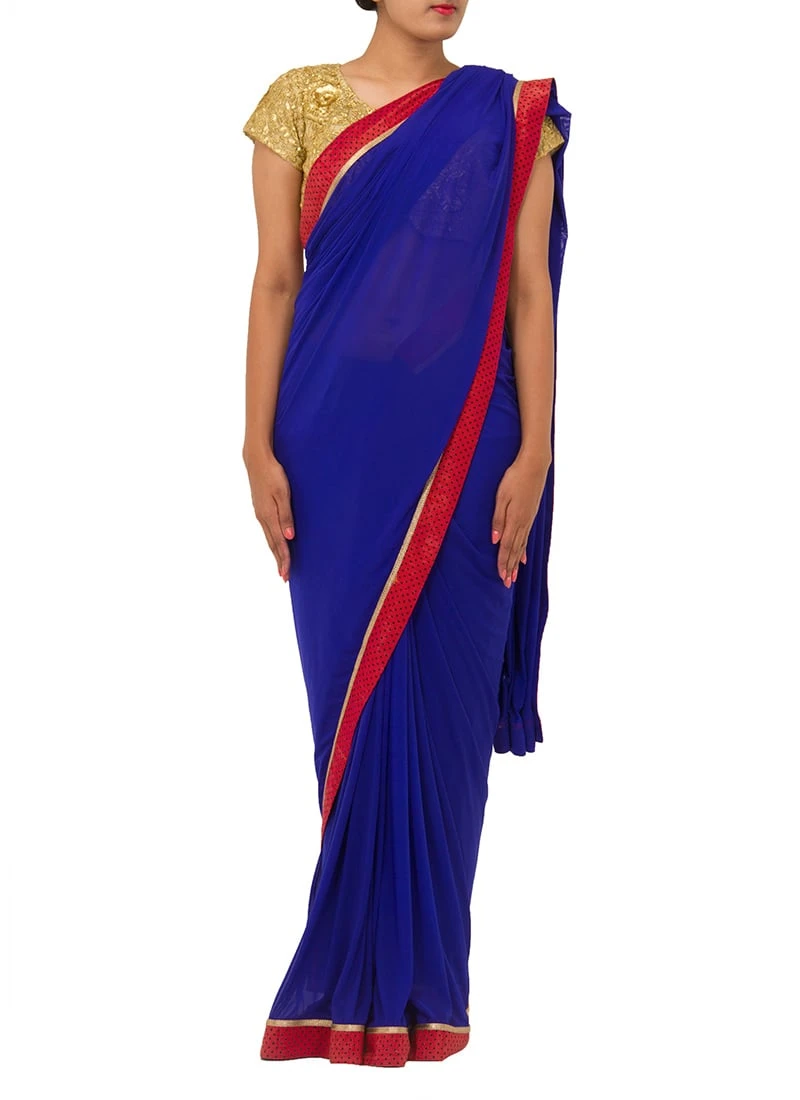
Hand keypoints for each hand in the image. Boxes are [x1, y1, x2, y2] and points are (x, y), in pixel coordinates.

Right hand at [243, 445, 294, 581]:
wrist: (257, 459)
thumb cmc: (273, 474)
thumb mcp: (283, 493)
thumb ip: (286, 516)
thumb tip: (289, 538)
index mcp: (268, 516)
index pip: (278, 543)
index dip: (284, 559)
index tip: (287, 573)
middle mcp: (262, 517)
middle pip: (272, 544)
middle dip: (279, 561)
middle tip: (284, 576)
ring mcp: (260, 513)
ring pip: (269, 537)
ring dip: (275, 552)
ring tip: (281, 565)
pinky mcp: (260, 508)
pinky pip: (267, 529)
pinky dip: (272, 540)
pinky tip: (275, 543)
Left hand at [491, 449, 550, 586]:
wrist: (534, 465)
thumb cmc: (514, 478)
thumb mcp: (501, 497)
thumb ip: (498, 519)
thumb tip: (495, 540)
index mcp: (514, 520)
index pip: (507, 547)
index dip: (503, 563)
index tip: (501, 577)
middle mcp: (523, 523)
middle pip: (514, 550)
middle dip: (509, 568)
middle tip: (507, 584)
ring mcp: (528, 520)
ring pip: (521, 546)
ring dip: (515, 563)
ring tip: (513, 576)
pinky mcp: (530, 515)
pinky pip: (526, 538)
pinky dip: (523, 550)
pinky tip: (523, 558)